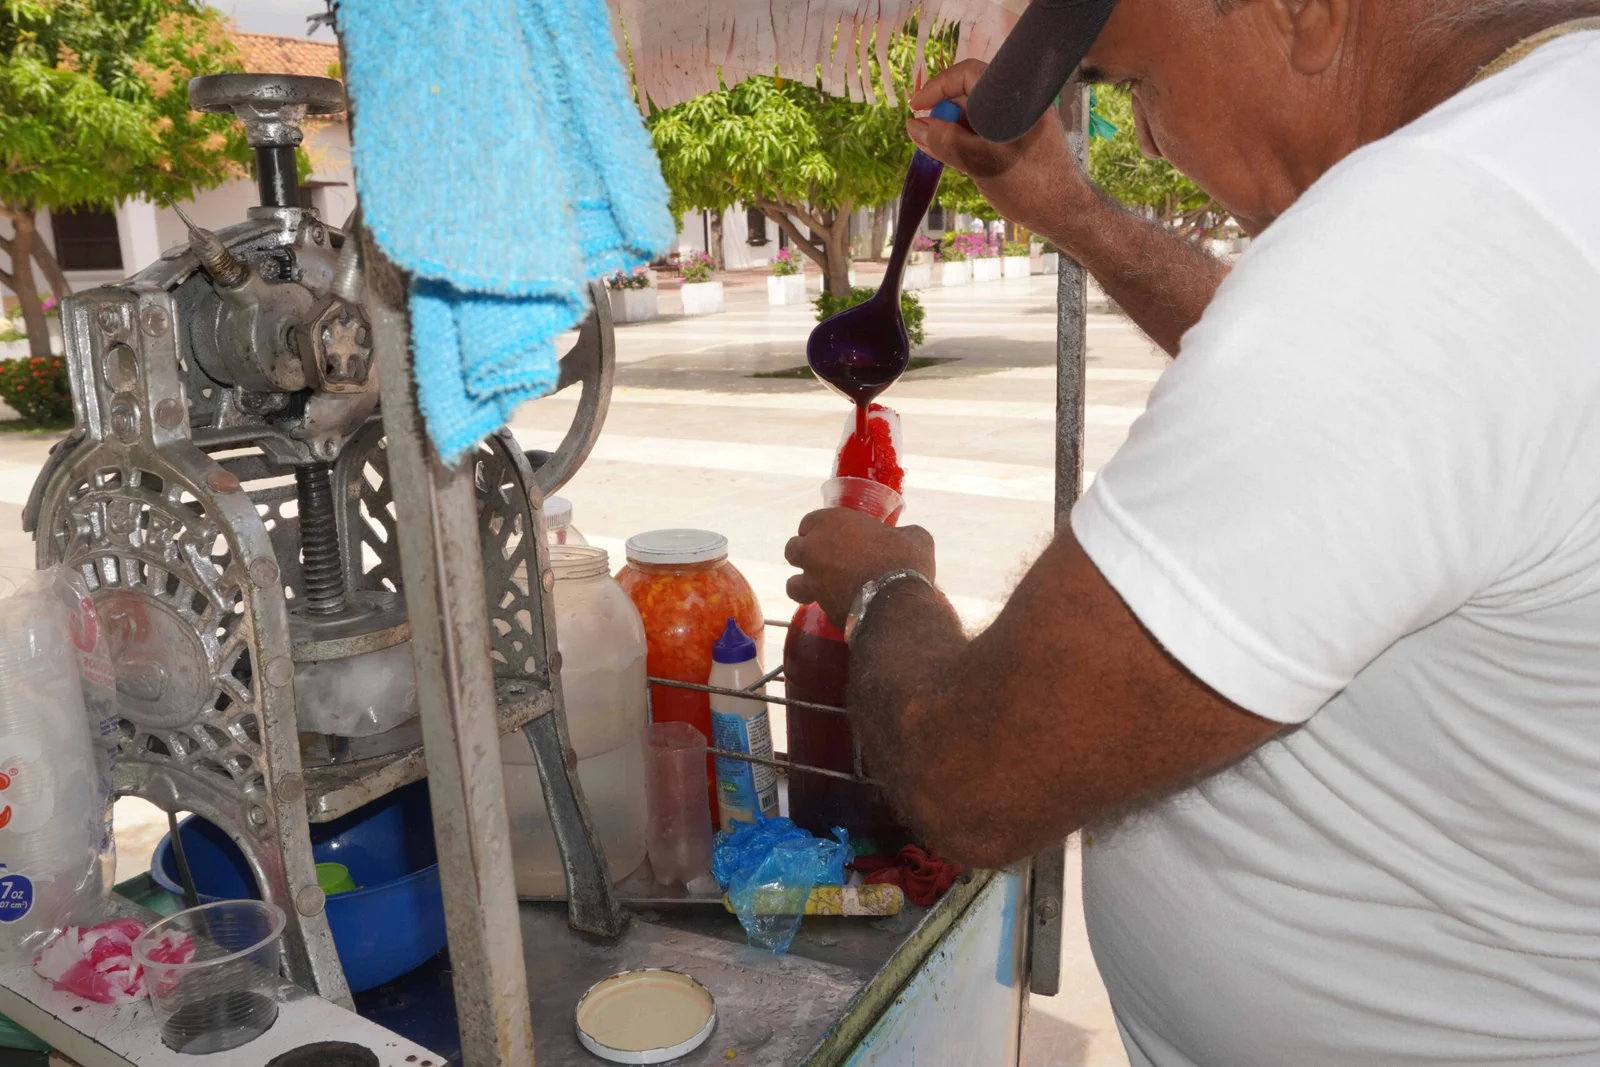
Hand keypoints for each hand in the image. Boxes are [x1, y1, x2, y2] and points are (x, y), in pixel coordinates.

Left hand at [785, 509, 936, 626]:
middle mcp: (815, 548)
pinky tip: (834, 606)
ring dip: (803, 585)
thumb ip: (903, 534)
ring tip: (821, 589)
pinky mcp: (818, 605)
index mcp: (833, 521)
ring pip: (792, 582)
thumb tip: (907, 538)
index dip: (817, 530)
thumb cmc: (905, 561)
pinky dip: (819, 606)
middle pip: (793, 549)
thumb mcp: (915, 537)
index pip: (808, 522)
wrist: (897, 602)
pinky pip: (809, 605)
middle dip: (804, 555)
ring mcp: (813, 578)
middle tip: (822, 561)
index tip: (828, 537)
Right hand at [907, 60, 1093, 238]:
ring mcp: (1021, 119)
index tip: (915, 107)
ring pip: (975, 115)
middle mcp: (1020, 102)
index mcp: (1016, 97)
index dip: (937, 87)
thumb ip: (946, 142)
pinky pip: (986, 129)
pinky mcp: (1021, 136)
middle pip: (970, 94)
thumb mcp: (981, 164)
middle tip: (927, 138)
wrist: (1066, 214)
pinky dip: (969, 141)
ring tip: (943, 154)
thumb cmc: (1031, 188)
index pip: (969, 74)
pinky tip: (962, 161)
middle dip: (944, 114)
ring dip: (954, 131)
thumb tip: (914, 126)